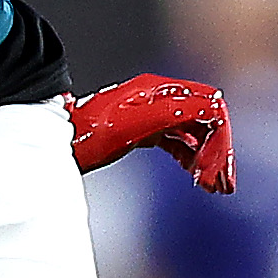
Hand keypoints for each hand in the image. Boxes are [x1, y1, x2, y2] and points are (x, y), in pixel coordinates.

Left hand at [70, 75, 233, 193]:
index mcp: (158, 92)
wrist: (55, 142)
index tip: (217, 171)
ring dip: (207, 157)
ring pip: (194, 132)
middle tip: (222, 185)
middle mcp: (159, 97)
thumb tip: (209, 110)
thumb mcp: (129, 127)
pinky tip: (195, 175)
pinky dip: (191, 157)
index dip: (219, 138)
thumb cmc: (86, 135)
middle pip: (205, 120)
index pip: (208, 107)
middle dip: (217, 152)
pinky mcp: (146, 128)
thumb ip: (169, 115)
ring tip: (213, 185)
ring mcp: (153, 113)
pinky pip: (179, 140)